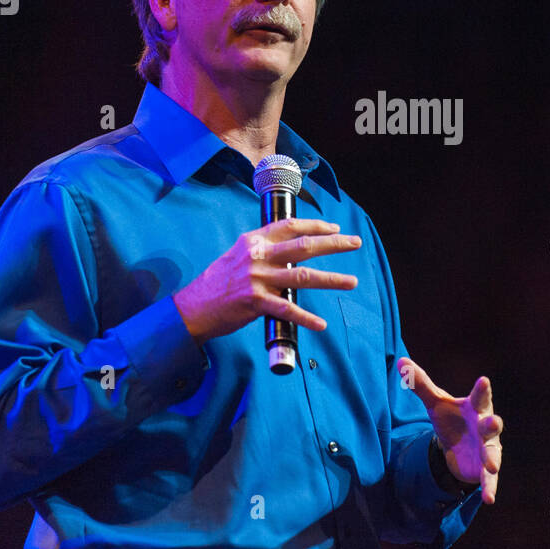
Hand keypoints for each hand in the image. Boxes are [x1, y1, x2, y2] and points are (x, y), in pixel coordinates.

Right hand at [173, 217, 361, 343]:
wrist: (194, 307)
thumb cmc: (219, 282)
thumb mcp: (238, 254)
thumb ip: (264, 249)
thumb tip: (293, 249)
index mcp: (254, 241)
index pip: (290, 226)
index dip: (316, 225)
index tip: (335, 227)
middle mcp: (257, 256)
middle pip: (304, 246)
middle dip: (334, 243)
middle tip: (355, 242)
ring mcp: (257, 279)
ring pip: (302, 276)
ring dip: (331, 279)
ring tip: (352, 281)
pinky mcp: (255, 303)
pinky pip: (287, 310)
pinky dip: (306, 318)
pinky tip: (320, 323)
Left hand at [398, 357, 502, 504]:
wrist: (457, 446)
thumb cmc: (451, 418)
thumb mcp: (435, 402)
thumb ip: (421, 384)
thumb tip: (402, 363)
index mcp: (475, 408)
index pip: (479, 396)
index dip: (482, 389)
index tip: (483, 380)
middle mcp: (485, 427)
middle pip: (491, 424)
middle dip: (492, 424)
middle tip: (491, 422)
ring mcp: (487, 448)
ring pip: (493, 452)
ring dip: (492, 458)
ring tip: (491, 466)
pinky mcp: (484, 469)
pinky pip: (489, 480)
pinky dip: (490, 488)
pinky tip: (489, 499)